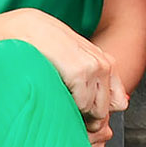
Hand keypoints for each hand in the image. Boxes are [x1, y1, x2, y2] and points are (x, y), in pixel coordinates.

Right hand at [8, 11, 124, 123]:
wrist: (26, 28)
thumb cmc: (45, 48)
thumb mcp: (76, 62)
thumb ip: (94, 82)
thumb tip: (116, 107)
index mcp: (106, 63)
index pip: (118, 103)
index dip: (99, 112)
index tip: (81, 111)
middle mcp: (104, 65)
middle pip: (104, 111)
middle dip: (87, 118)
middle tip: (66, 107)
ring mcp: (94, 68)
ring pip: (93, 111)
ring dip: (76, 113)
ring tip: (59, 98)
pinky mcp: (79, 72)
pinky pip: (80, 105)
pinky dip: (67, 106)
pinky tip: (54, 93)